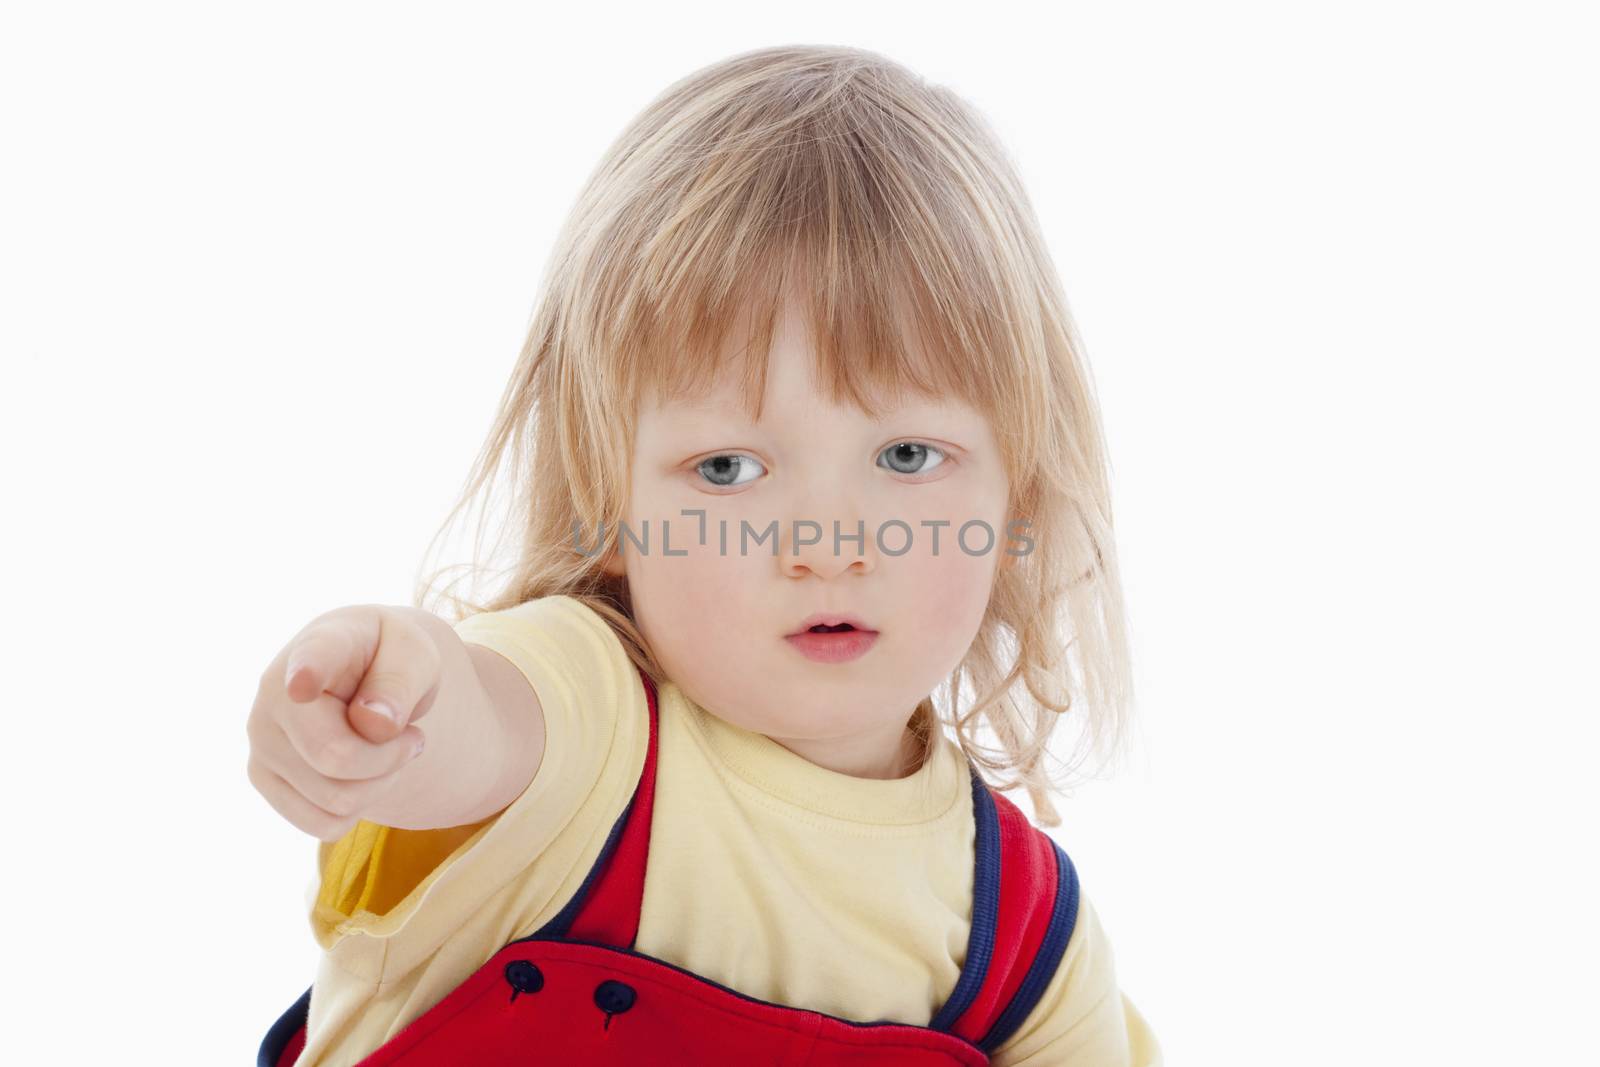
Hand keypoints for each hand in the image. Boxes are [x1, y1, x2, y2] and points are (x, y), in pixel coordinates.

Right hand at [246, 604, 438, 841]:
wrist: (358, 670)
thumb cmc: (390, 659)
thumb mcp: (415, 655)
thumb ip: (401, 681)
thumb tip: (376, 725)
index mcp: (321, 645)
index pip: (312, 662)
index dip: (308, 675)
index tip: (303, 685)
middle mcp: (275, 692)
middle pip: (338, 757)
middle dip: (391, 758)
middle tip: (411, 737)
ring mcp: (261, 738)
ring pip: (336, 800)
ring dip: (380, 783)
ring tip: (384, 748)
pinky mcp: (262, 776)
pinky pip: (323, 824)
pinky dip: (357, 810)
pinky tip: (359, 774)